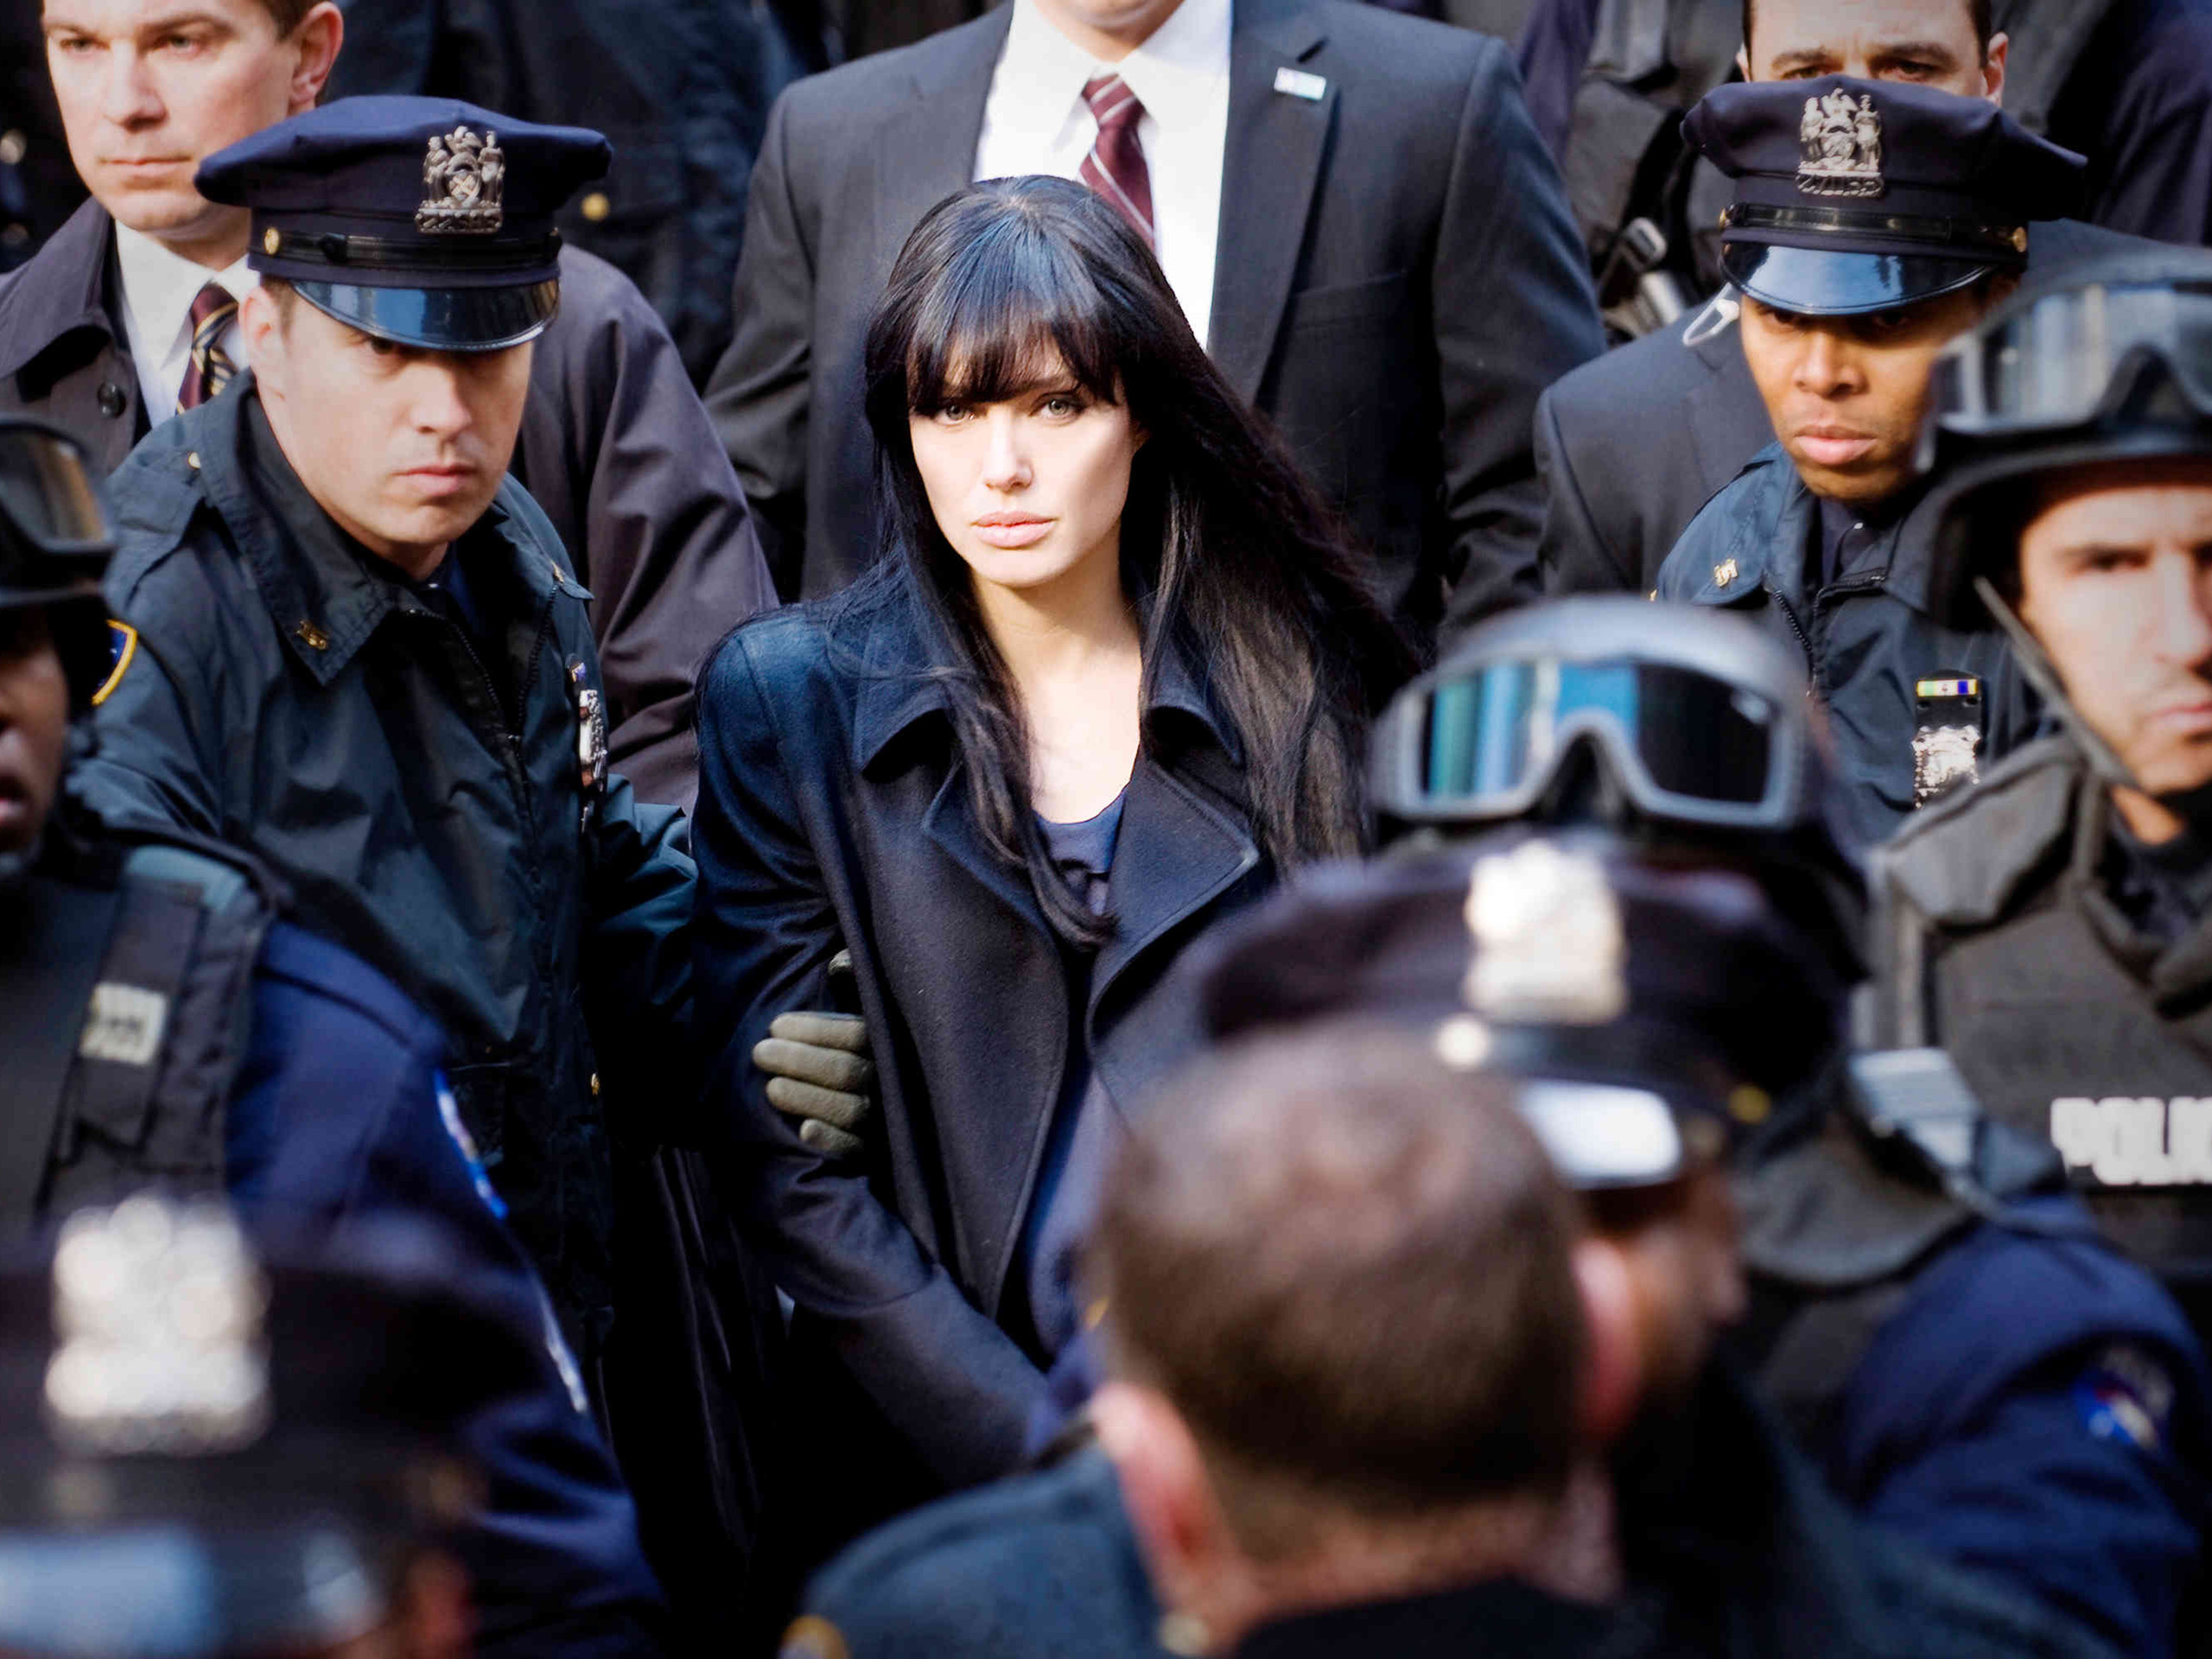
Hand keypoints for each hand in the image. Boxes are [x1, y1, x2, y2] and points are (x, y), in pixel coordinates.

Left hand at [753, 1009, 875, 1158]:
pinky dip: (829, 1139)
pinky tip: (805, 1130)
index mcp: (878, 1049)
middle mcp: (883, 1084)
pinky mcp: (865, 1152)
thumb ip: (812, 1032)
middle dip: (799, 1060)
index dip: (814, 1031)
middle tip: (760, 1053)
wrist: (835, 1124)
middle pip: (847, 1071)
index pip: (856, 1034)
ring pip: (849, 1109)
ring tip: (771, 1088)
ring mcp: (877, 1120)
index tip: (775, 1027)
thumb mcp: (825, 1042)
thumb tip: (777, 1028)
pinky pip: (851, 1149)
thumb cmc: (818, 1068)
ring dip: (806, 1097)